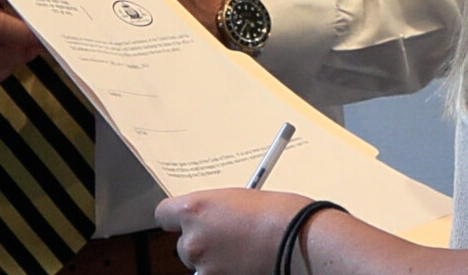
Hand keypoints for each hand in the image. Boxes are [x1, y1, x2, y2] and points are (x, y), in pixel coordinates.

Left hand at [155, 188, 314, 274]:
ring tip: (244, 255)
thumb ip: (216, 212)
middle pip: (184, 246)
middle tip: (228, 242)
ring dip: (215, 264)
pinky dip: (226, 273)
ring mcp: (205, 267)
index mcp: (194, 209)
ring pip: (199, 267)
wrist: (303, 242)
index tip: (186, 222)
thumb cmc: (281, 216)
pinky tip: (247, 265)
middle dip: (203, 245)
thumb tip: (213, 220)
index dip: (177, 219)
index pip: (164, 214)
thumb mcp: (239, 200)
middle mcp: (193, 239)